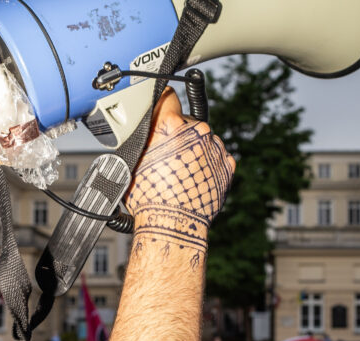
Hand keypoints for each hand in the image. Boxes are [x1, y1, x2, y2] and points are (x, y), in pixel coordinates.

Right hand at [124, 87, 235, 253]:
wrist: (174, 224)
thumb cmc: (150, 197)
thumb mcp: (132, 160)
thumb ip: (140, 136)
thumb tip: (137, 124)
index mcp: (171, 126)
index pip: (168, 97)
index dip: (163, 101)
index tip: (164, 103)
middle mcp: (197, 131)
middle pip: (187, 122)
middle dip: (178, 135)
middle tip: (166, 157)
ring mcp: (215, 148)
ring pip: (204, 140)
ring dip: (195, 150)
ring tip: (181, 173)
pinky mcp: (227, 165)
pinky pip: (218, 156)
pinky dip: (209, 163)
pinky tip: (195, 178)